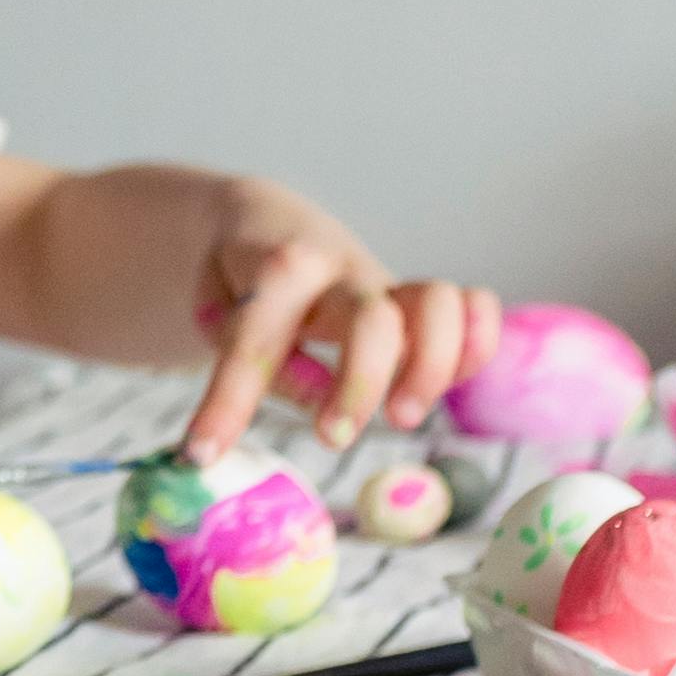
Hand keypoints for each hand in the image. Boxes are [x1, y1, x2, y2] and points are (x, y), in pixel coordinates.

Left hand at [184, 190, 498, 455]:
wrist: (268, 222)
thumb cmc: (238, 282)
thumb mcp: (218, 316)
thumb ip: (262, 361)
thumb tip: (322, 400)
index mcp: (275, 270)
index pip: (254, 337)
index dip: (228, 401)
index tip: (198, 453)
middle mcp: (341, 273)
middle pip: (373, 319)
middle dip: (360, 385)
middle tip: (332, 438)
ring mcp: (388, 283)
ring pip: (440, 304)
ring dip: (432, 367)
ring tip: (403, 415)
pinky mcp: (421, 299)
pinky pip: (475, 309)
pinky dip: (477, 345)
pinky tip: (449, 382)